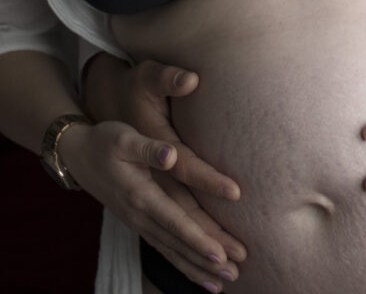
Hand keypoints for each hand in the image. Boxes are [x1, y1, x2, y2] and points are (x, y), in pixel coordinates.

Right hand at [82, 56, 244, 284]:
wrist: (78, 155)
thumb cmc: (104, 142)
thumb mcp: (123, 138)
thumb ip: (148, 148)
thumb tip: (170, 155)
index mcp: (140, 195)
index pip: (174, 222)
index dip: (197, 239)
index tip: (220, 254)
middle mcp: (140, 215)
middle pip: (178, 243)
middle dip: (206, 260)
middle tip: (235, 274)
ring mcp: (139, 223)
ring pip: (172, 251)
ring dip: (197, 268)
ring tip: (225, 283)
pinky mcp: (140, 223)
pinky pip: (164, 248)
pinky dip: (183, 264)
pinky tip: (200, 275)